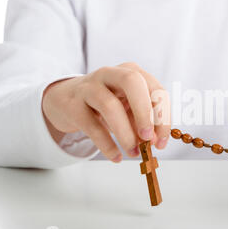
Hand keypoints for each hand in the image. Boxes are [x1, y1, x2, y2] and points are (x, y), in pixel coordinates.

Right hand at [42, 62, 170, 161]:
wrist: (65, 98)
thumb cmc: (105, 103)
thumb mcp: (127, 108)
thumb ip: (142, 122)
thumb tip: (154, 140)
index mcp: (131, 72)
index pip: (155, 89)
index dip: (162, 116)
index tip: (161, 141)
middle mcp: (111, 73)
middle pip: (132, 82)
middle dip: (144, 112)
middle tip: (149, 139)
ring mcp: (89, 87)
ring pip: (110, 106)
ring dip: (126, 134)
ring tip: (133, 152)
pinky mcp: (73, 104)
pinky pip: (92, 126)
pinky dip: (107, 145)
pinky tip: (116, 156)